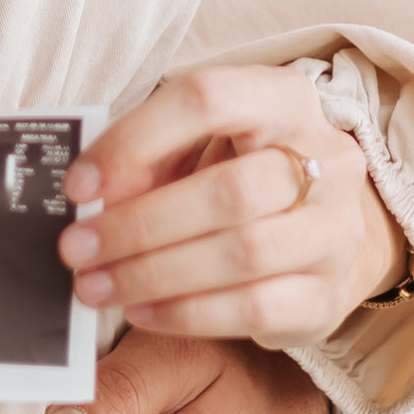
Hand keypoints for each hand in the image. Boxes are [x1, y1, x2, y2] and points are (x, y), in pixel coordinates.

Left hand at [58, 62, 405, 346]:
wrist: (324, 231)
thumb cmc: (244, 176)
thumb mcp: (201, 147)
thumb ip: (151, 161)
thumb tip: (92, 200)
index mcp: (284, 99)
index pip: (209, 100)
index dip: (136, 140)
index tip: (80, 184)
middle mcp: (326, 160)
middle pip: (229, 191)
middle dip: (139, 225)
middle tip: (77, 248)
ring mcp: (335, 231)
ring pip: (242, 254)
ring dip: (154, 274)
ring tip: (98, 285)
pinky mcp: (329, 296)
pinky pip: (254, 309)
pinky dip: (186, 313)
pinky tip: (142, 311)